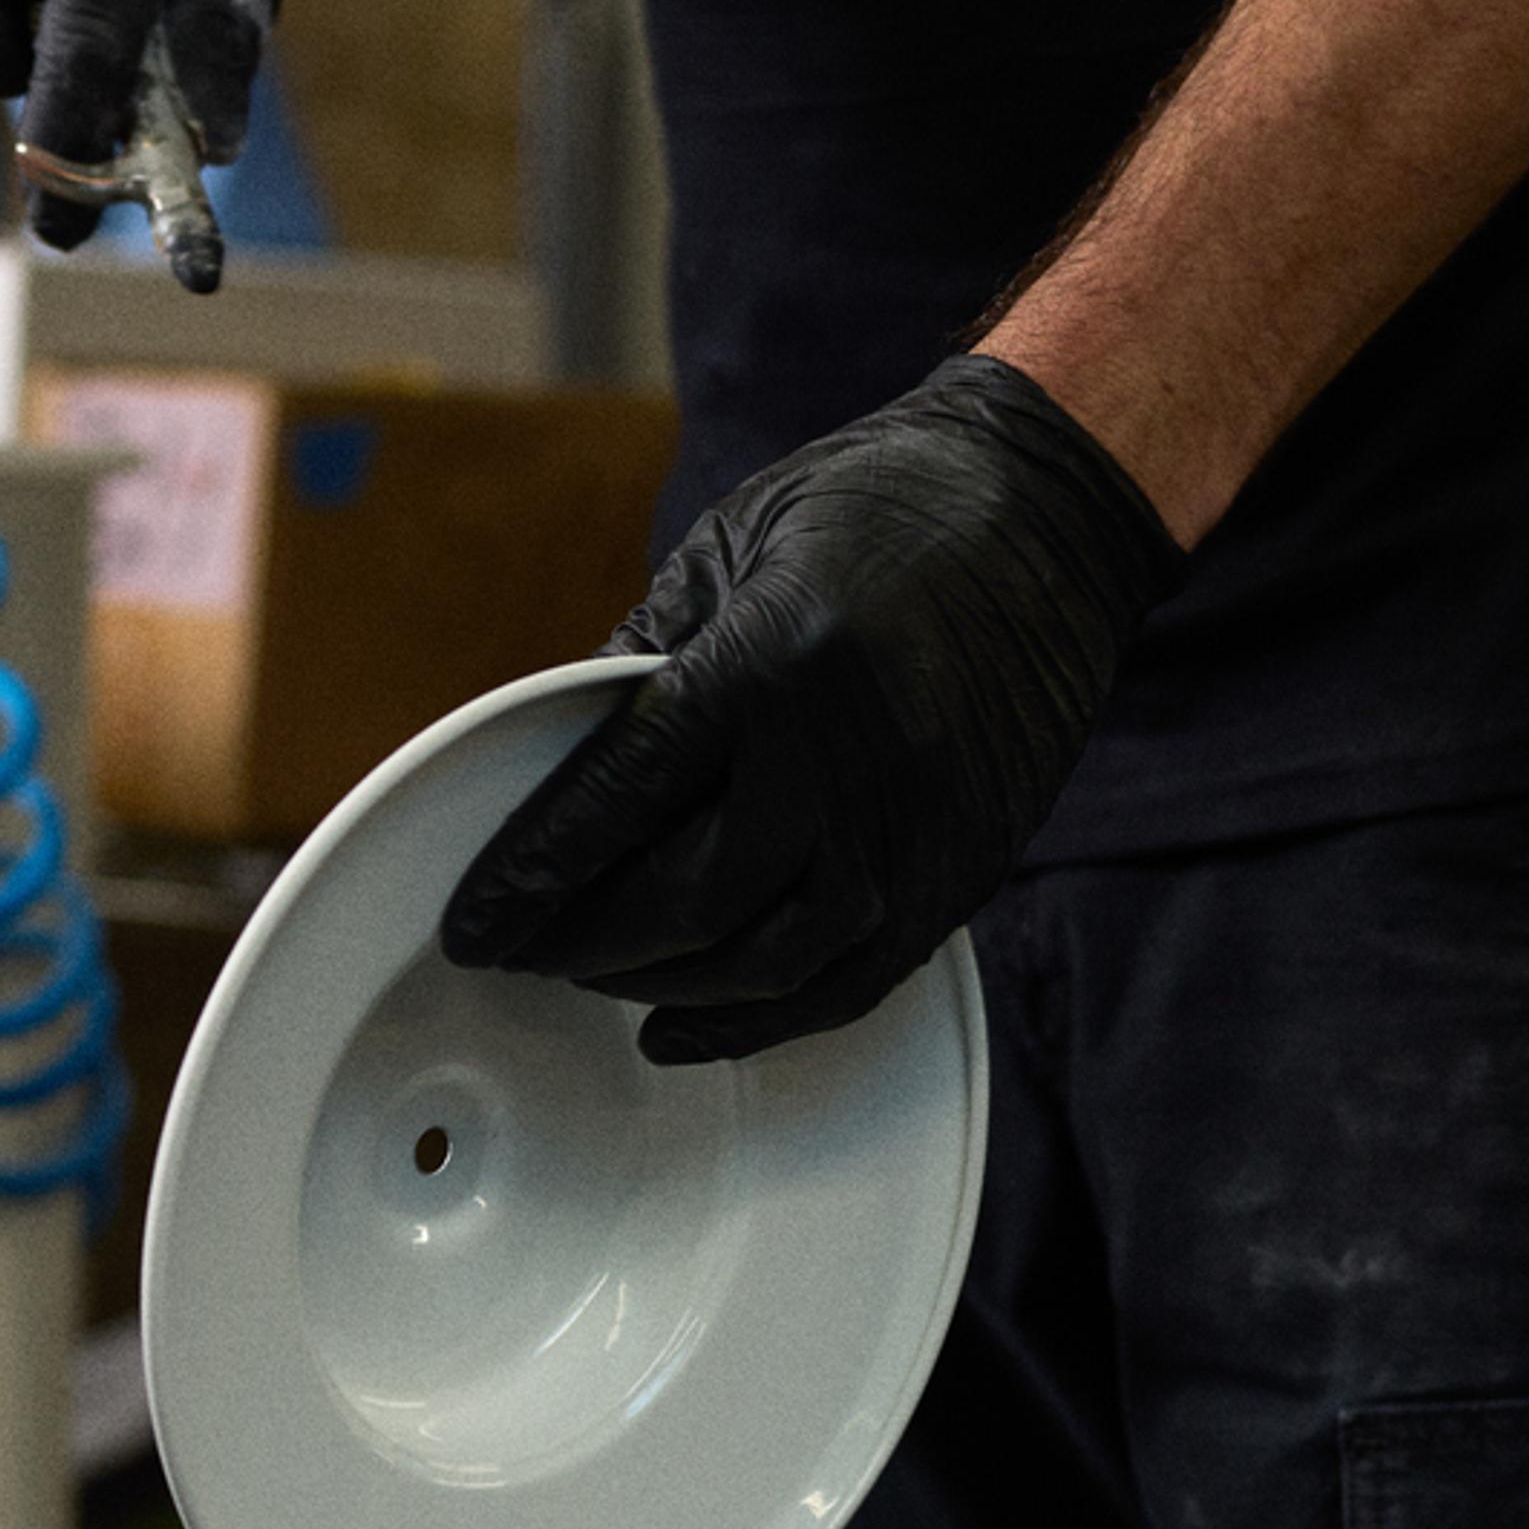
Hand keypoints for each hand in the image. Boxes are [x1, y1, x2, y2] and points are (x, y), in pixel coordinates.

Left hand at [439, 355, 1183, 1059]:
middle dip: (587, 944)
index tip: (475, 924)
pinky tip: (691, 1025)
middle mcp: (846, 756)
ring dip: (667, 988)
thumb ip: (644, 660)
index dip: (533, 879)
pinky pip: (852, 980)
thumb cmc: (881, 504)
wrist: (1052, 504)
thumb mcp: (733, 545)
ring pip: (768, 964)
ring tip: (606, 979)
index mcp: (769, 660)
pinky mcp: (966, 863)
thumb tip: (563, 767)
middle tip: (532, 950)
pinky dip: (761, 1020)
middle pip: (687, 903)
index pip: (619, 801)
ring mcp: (915, 822)